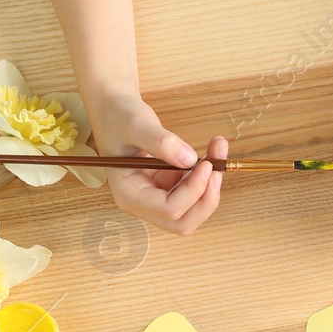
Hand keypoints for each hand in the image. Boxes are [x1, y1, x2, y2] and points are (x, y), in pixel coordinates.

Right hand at [88, 91, 225, 234]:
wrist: (114, 108)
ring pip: (192, 210)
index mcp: (129, 194)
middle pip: (182, 223)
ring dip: (210, 185)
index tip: (207, 165)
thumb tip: (190, 159)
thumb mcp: (136, 124)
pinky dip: (206, 175)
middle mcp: (142, 203)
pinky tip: (210, 151)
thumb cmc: (117, 116)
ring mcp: (156, 196)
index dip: (193, 192)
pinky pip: (193, 191)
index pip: (168, 209)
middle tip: (218, 170)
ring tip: (217, 149)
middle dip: (206, 200)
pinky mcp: (167, 186)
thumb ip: (161, 142)